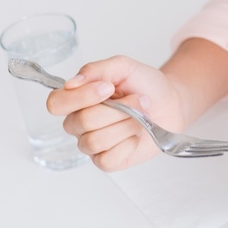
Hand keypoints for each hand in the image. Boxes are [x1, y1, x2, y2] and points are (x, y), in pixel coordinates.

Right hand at [46, 55, 187, 171]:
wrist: (171, 103)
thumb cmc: (145, 85)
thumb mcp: (124, 67)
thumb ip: (97, 70)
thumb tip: (72, 82)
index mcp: (77, 99)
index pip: (56, 103)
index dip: (80, 97)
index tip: (109, 87)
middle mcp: (79, 123)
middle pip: (82, 122)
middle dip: (118, 110)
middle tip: (138, 100)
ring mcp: (91, 144)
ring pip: (95, 141)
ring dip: (126, 125)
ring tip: (140, 117)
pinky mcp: (107, 161)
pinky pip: (107, 159)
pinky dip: (128, 145)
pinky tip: (136, 135)